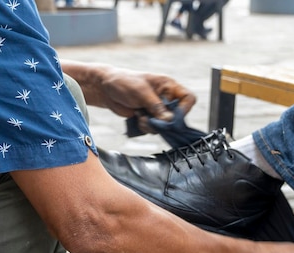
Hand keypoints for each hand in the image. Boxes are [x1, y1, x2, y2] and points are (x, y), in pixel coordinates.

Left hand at [61, 61, 195, 132]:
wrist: (106, 89)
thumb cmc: (124, 83)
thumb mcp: (141, 92)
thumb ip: (156, 106)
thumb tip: (169, 121)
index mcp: (168, 86)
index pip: (188, 98)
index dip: (184, 110)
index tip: (173, 118)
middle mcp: (166, 98)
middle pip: (178, 116)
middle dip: (165, 122)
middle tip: (153, 120)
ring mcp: (157, 109)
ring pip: (165, 125)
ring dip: (153, 125)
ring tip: (141, 117)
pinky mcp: (149, 118)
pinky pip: (154, 129)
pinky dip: (146, 127)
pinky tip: (137, 119)